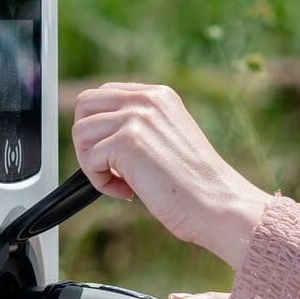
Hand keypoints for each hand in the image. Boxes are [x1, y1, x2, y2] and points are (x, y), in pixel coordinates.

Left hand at [69, 82, 272, 266]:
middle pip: (85, 105)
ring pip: (80, 132)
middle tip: (107, 168)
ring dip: (91, 163)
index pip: (104, 94)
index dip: (99, 127)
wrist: (218, 204)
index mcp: (158, 96)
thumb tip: (97, 134)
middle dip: (87, 140)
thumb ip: (139, 127)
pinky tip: (129, 192)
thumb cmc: (196, 184)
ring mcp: (136, 118)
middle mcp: (146, 99)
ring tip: (120, 182)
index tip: (113, 155)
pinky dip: (101, 183)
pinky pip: (90, 160)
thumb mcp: (167, 140)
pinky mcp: (127, 142)